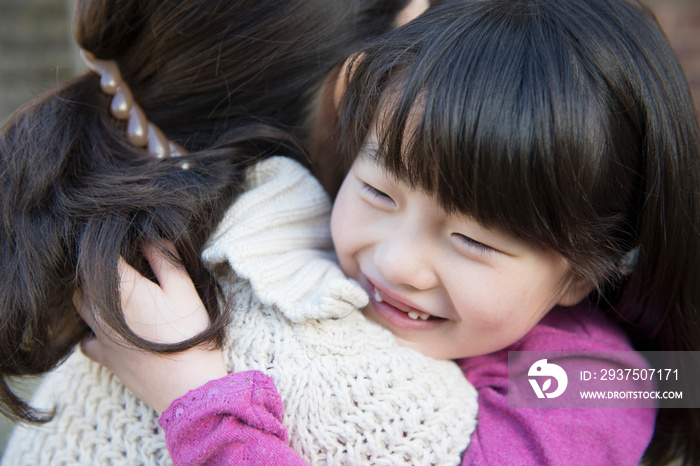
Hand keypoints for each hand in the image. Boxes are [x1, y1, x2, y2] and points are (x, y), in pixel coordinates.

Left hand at [76, 243, 227, 413]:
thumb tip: (148, 237)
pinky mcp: (104, 357)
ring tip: (121, 292)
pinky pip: (86, 338)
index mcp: (120, 287)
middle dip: (102, 268)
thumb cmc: (188, 331)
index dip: (118, 244)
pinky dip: (92, 328)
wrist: (186, 385)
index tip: (134, 243)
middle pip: (85, 278)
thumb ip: (164, 258)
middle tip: (130, 266)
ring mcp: (98, 335)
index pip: (102, 254)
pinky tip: (109, 327)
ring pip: (81, 305)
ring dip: (94, 293)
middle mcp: (99, 310)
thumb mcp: (183, 288)